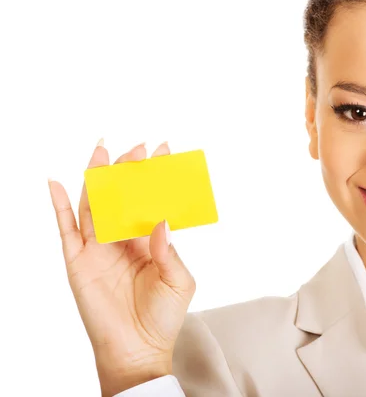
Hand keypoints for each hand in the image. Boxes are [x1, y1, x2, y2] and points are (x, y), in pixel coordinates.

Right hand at [49, 140, 195, 395]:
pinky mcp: (78, 261)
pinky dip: (59, 205)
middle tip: (138, 147)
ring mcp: (99, 248)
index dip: (155, 176)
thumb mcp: (178, 281)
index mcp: (149, 240)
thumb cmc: (162, 316)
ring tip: (101, 151)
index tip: (164, 150)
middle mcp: (122, 239)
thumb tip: (163, 220)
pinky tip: (57, 184)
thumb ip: (170, 250)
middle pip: (121, 196)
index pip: (150, 200)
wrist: (138, 348)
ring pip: (95, 205)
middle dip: (128, 170)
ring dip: (97, 178)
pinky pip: (66, 229)